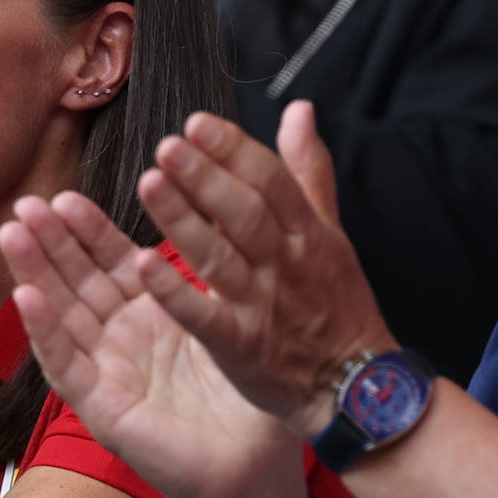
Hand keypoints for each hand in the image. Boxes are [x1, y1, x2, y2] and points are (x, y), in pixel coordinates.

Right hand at [0, 191, 304, 497]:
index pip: (111, 260)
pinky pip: (68, 365)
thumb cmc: (249, 391)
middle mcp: (121, 335)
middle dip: (49, 241)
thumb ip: (217, 263)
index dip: (87, 228)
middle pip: (76, 279)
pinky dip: (45, 330)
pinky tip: (25, 297)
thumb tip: (224, 198)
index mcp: (151, 308)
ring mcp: (107, 370)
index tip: (65, 195)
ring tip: (12, 234)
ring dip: (34, 273)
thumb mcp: (230, 312)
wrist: (256, 463)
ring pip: (61, 313)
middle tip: (25, 204)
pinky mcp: (103, 406)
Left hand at [131, 101, 397, 438]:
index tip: (196, 123)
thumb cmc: (337, 304)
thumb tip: (299, 110)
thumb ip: (308, 171)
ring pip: (220, 257)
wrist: (355, 387)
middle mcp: (285, 263)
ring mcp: (262, 305)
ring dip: (182, 220)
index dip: (234, 149)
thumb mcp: (332, 232)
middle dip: (206, 176)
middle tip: (167, 145)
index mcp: (307, 232)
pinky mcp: (240, 347)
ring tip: (149, 183)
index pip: (271, 180)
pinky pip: (204, 317)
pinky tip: (141, 266)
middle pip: (245, 213)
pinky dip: (174, 293)